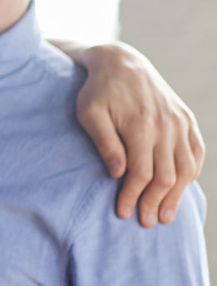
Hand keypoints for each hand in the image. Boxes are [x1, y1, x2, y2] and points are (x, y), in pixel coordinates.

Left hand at [68, 41, 204, 226]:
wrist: (123, 63)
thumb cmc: (99, 91)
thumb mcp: (89, 112)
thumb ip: (104, 142)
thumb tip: (117, 173)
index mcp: (140, 125)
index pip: (140, 173)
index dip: (133, 196)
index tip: (123, 213)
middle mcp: (165, 125)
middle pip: (165, 175)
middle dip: (155, 202)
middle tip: (146, 223)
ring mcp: (180, 122)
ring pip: (185, 168)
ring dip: (177, 195)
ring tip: (166, 215)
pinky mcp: (187, 120)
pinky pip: (196, 153)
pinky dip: (191, 174)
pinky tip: (181, 190)